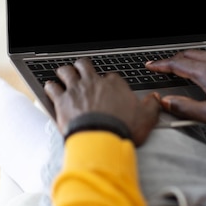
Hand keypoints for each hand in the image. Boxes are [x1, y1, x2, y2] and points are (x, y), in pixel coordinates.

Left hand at [44, 58, 161, 145]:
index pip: (111, 76)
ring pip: (67, 71)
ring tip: (64, 74)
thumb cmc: (122, 128)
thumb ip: (152, 105)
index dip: (109, 81)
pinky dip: (51, 86)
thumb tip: (155, 99)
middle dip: (83, 67)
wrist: (101, 139)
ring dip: (65, 72)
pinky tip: (51, 88)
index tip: (109, 87)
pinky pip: (52, 87)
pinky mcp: (62, 101)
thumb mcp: (147, 117)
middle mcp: (94, 83)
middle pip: (85, 65)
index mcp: (114, 84)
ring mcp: (76, 90)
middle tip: (82, 71)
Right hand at [145, 50, 205, 131]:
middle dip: (174, 59)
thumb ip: (187, 108)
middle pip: (190, 55)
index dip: (162, 65)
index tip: (151, 65)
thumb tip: (167, 102)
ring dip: (190, 58)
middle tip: (164, 65)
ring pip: (205, 54)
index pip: (178, 64)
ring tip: (184, 65)